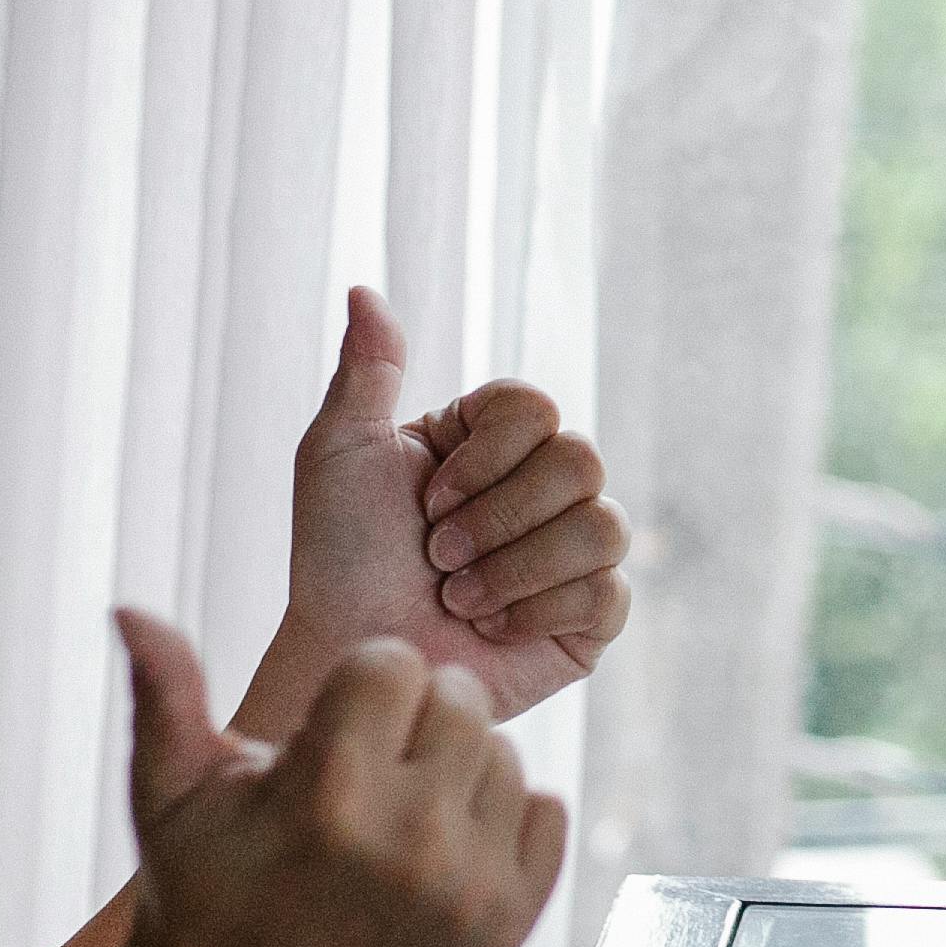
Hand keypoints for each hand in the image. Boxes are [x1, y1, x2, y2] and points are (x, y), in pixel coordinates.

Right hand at [117, 612, 562, 946]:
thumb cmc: (202, 881)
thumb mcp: (169, 788)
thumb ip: (163, 690)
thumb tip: (128, 608)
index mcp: (327, 794)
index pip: (394, 662)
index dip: (357, 686)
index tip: (326, 732)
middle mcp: (409, 844)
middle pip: (461, 701)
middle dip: (414, 719)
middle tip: (366, 770)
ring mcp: (465, 894)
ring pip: (507, 756)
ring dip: (458, 772)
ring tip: (396, 815)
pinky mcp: (506, 928)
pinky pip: (549, 812)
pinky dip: (506, 821)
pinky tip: (441, 848)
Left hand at [249, 288, 629, 740]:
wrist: (354, 658)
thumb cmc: (337, 559)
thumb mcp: (338, 454)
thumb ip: (366, 371)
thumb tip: (364, 288)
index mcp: (496, 440)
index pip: (539, 408)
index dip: (485, 458)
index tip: (427, 499)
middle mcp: (546, 487)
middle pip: (582, 461)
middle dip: (497, 519)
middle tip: (438, 558)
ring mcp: (576, 552)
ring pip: (603, 527)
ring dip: (513, 570)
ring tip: (461, 599)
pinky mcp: (592, 618)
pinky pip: (608, 594)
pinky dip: (537, 613)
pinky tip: (493, 629)